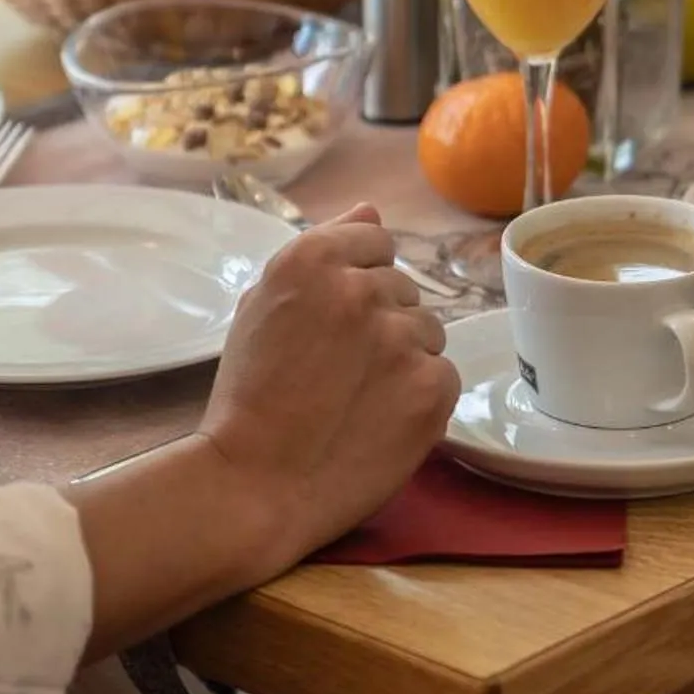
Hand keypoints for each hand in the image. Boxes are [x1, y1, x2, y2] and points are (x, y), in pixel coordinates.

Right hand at [197, 206, 457, 575]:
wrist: (255, 485)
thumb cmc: (249, 399)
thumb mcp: (261, 307)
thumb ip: (319, 251)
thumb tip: (371, 209)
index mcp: (313, 258)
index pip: (375, 239)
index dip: (358, 279)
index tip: (335, 320)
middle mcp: (362, 288)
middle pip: (403, 288)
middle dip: (380, 320)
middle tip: (339, 370)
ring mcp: (401, 337)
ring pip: (428, 330)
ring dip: (404, 357)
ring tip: (357, 398)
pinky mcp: (432, 386)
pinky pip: (444, 374)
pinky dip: (420, 396)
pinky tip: (380, 420)